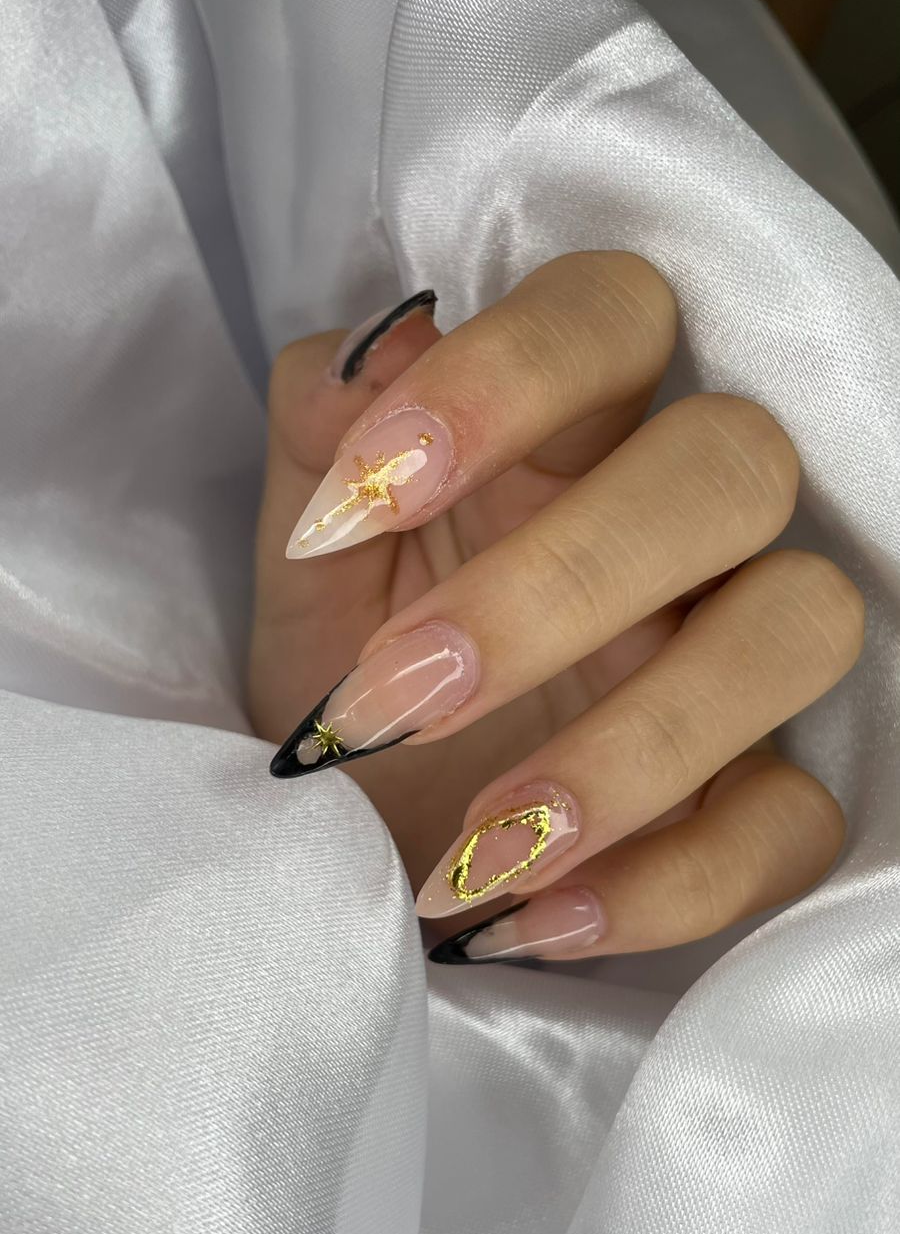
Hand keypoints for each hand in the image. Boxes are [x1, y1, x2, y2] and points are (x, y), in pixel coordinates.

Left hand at [249, 254, 862, 963]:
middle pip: (734, 465)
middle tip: (401, 696)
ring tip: (478, 843)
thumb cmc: (347, 679)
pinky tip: (531, 920)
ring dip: (634, 746)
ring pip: (801, 627)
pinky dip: (670, 884)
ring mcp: (739, 659)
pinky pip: (793, 826)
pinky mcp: (765, 802)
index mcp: (573, 436)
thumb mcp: (310, 565)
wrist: (362, 842)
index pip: (613, 314)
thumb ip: (320, 436)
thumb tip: (380, 350)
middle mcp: (685, 529)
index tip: (365, 497)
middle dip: (559, 585)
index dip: (505, 381)